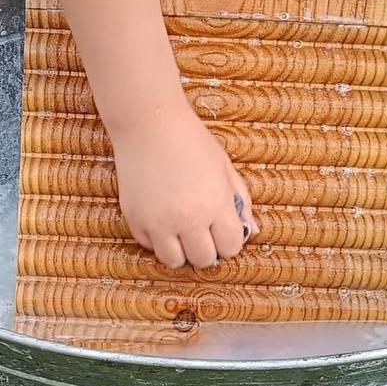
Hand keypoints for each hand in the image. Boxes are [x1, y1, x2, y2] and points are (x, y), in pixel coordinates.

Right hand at [109, 102, 256, 268]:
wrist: (149, 124)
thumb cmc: (190, 141)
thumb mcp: (225, 167)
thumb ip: (241, 201)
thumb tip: (251, 230)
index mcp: (215, 204)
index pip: (230, 247)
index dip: (229, 242)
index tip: (223, 232)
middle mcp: (187, 219)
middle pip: (203, 260)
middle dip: (207, 250)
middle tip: (202, 233)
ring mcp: (158, 222)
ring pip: (174, 261)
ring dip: (181, 251)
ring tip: (180, 231)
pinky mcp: (135, 220)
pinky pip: (149, 246)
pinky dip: (156, 239)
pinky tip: (161, 219)